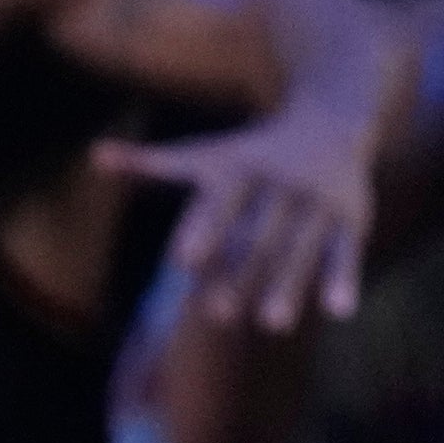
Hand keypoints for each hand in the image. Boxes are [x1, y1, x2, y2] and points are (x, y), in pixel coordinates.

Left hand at [101, 94, 380, 332]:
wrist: (332, 116)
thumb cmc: (253, 150)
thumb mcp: (206, 154)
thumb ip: (151, 163)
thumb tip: (93, 155)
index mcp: (245, 167)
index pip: (223, 201)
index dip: (204, 227)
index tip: (181, 261)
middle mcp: (284, 183)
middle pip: (261, 232)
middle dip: (243, 271)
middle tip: (217, 315)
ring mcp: (319, 201)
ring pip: (304, 247)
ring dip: (290, 284)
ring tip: (273, 325)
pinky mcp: (350, 217)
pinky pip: (347, 250)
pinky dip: (344, 278)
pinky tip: (339, 313)